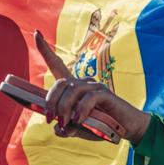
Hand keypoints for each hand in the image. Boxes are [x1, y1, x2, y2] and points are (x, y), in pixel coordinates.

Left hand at [34, 30, 150, 142]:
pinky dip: (81, 109)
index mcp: (74, 89)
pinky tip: (80, 120)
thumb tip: (58, 129)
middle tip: (51, 119)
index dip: (45, 50)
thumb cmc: (103, 126)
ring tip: (65, 123)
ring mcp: (95, 86)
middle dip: (51, 101)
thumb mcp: (81, 130)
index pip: (57, 65)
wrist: (127, 128)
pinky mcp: (105, 93)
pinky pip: (88, 97)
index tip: (36, 34)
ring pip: (72, 90)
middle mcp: (83, 83)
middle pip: (60, 82)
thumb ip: (68, 129)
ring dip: (64, 108)